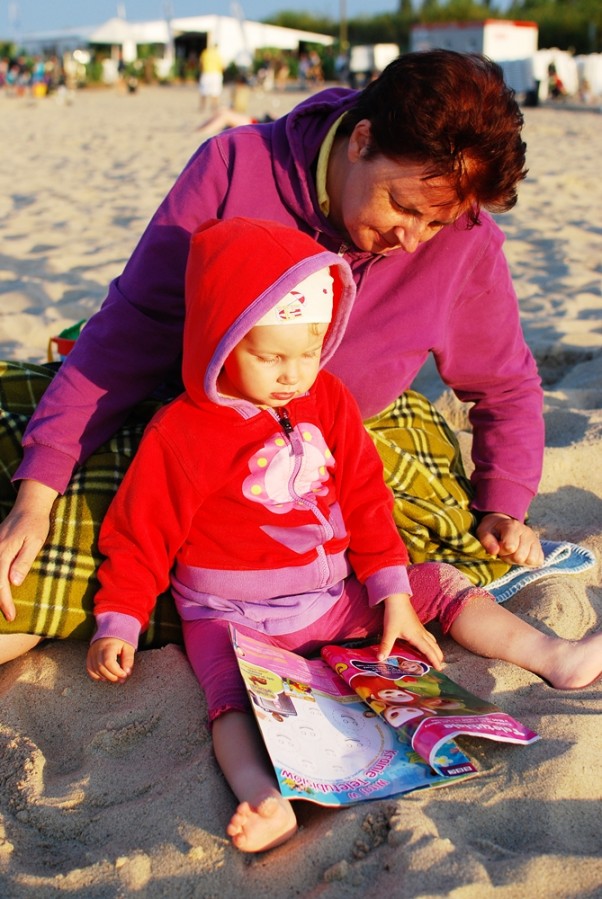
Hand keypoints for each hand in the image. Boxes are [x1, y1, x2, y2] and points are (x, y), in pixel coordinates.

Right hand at [0, 480, 56, 621]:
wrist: (29, 506)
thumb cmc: (35, 524)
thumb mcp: (35, 542)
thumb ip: (23, 561)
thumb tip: (14, 582)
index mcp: (3, 552)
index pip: (0, 583)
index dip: (5, 601)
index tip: (11, 615)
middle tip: (8, 615)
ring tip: (4, 605)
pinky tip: (2, 588)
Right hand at [86, 637, 134, 682]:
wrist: (111, 630)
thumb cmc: (121, 639)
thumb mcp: (128, 647)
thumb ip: (128, 659)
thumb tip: (127, 673)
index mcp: (108, 646)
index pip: (109, 663)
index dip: (116, 672)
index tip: (125, 675)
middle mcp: (97, 649)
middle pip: (101, 668)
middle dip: (112, 676)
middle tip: (122, 679)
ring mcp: (91, 653)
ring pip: (95, 670)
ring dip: (106, 677)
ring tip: (116, 678)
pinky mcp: (89, 656)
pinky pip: (90, 669)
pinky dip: (97, 676)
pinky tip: (105, 678)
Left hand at [378, 593, 443, 669]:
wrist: (397, 599)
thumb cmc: (394, 615)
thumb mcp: (389, 631)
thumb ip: (386, 646)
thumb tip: (380, 659)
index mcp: (416, 636)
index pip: (428, 651)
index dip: (434, 660)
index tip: (439, 669)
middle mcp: (421, 633)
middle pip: (434, 646)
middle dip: (438, 656)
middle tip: (440, 667)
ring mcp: (420, 628)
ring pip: (432, 640)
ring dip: (436, 649)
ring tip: (436, 657)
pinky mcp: (418, 625)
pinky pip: (428, 636)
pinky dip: (431, 643)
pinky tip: (426, 644)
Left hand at [476, 513, 543, 566]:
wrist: (504, 525)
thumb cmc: (493, 530)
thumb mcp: (484, 532)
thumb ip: (487, 541)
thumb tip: (494, 551)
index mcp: (513, 526)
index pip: (510, 547)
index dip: (501, 550)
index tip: (498, 546)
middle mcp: (527, 532)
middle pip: (520, 556)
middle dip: (509, 557)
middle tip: (505, 551)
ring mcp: (535, 540)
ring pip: (530, 560)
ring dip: (519, 560)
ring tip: (513, 553)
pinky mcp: (540, 549)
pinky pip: (537, 562)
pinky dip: (528, 562)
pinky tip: (521, 555)